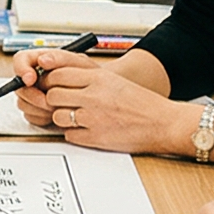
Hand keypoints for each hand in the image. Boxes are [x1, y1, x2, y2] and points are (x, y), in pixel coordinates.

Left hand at [15, 51, 188, 152]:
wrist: (163, 124)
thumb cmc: (142, 103)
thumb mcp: (114, 81)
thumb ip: (88, 79)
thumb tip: (60, 78)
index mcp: (99, 78)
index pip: (58, 75)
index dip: (50, 81)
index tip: (50, 85)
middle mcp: (94, 96)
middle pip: (53, 95)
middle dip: (52, 100)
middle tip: (59, 103)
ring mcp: (93, 118)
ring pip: (57, 116)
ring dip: (61, 118)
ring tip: (74, 117)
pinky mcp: (95, 138)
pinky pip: (69, 135)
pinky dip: (73, 133)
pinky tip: (84, 129)